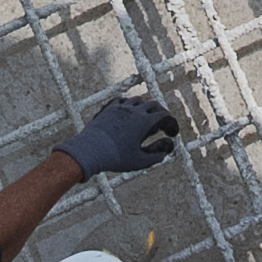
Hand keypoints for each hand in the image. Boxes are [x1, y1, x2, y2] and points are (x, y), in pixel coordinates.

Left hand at [61, 89, 176, 178]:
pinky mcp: (107, 109)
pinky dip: (130, 105)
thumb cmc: (115, 158)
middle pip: (153, 104)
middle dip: (161, 113)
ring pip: (138, 100)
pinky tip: (129, 112)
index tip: (172, 134)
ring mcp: (119, 107)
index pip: (164, 115)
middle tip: (163, 124)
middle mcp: (133, 110)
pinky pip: (122, 100)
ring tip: (147, 117)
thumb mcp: (139, 161)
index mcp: (143, 121)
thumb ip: (157, 155)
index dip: (172, 124)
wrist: (88, 151)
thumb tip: (169, 147)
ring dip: (146, 107)